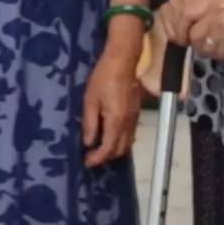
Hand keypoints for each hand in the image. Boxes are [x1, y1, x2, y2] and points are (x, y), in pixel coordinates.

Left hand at [82, 51, 139, 167]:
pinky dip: (120, 141)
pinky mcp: (136, 113)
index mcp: (116, 122)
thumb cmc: (102, 79)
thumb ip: (90, 124)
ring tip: (99, 148)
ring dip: (114, 150)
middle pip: (120, 150)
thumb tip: (88, 143)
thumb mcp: (90, 101)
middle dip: (106, 157)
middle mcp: (129, 124)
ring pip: (127, 144)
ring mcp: (135, 119)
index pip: (108, 149)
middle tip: (91, 156)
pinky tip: (109, 135)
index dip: (97, 159)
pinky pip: (130, 135)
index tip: (86, 162)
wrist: (122, 61)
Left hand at [159, 0, 223, 59]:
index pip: (186, 14)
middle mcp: (217, 9)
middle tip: (206, 46)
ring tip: (219, 49)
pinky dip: (221, 55)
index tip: (188, 35)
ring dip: (209, 51)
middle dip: (197, 43)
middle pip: (193, 34)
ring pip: (204, 45)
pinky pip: (217, 52)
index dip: (184, 28)